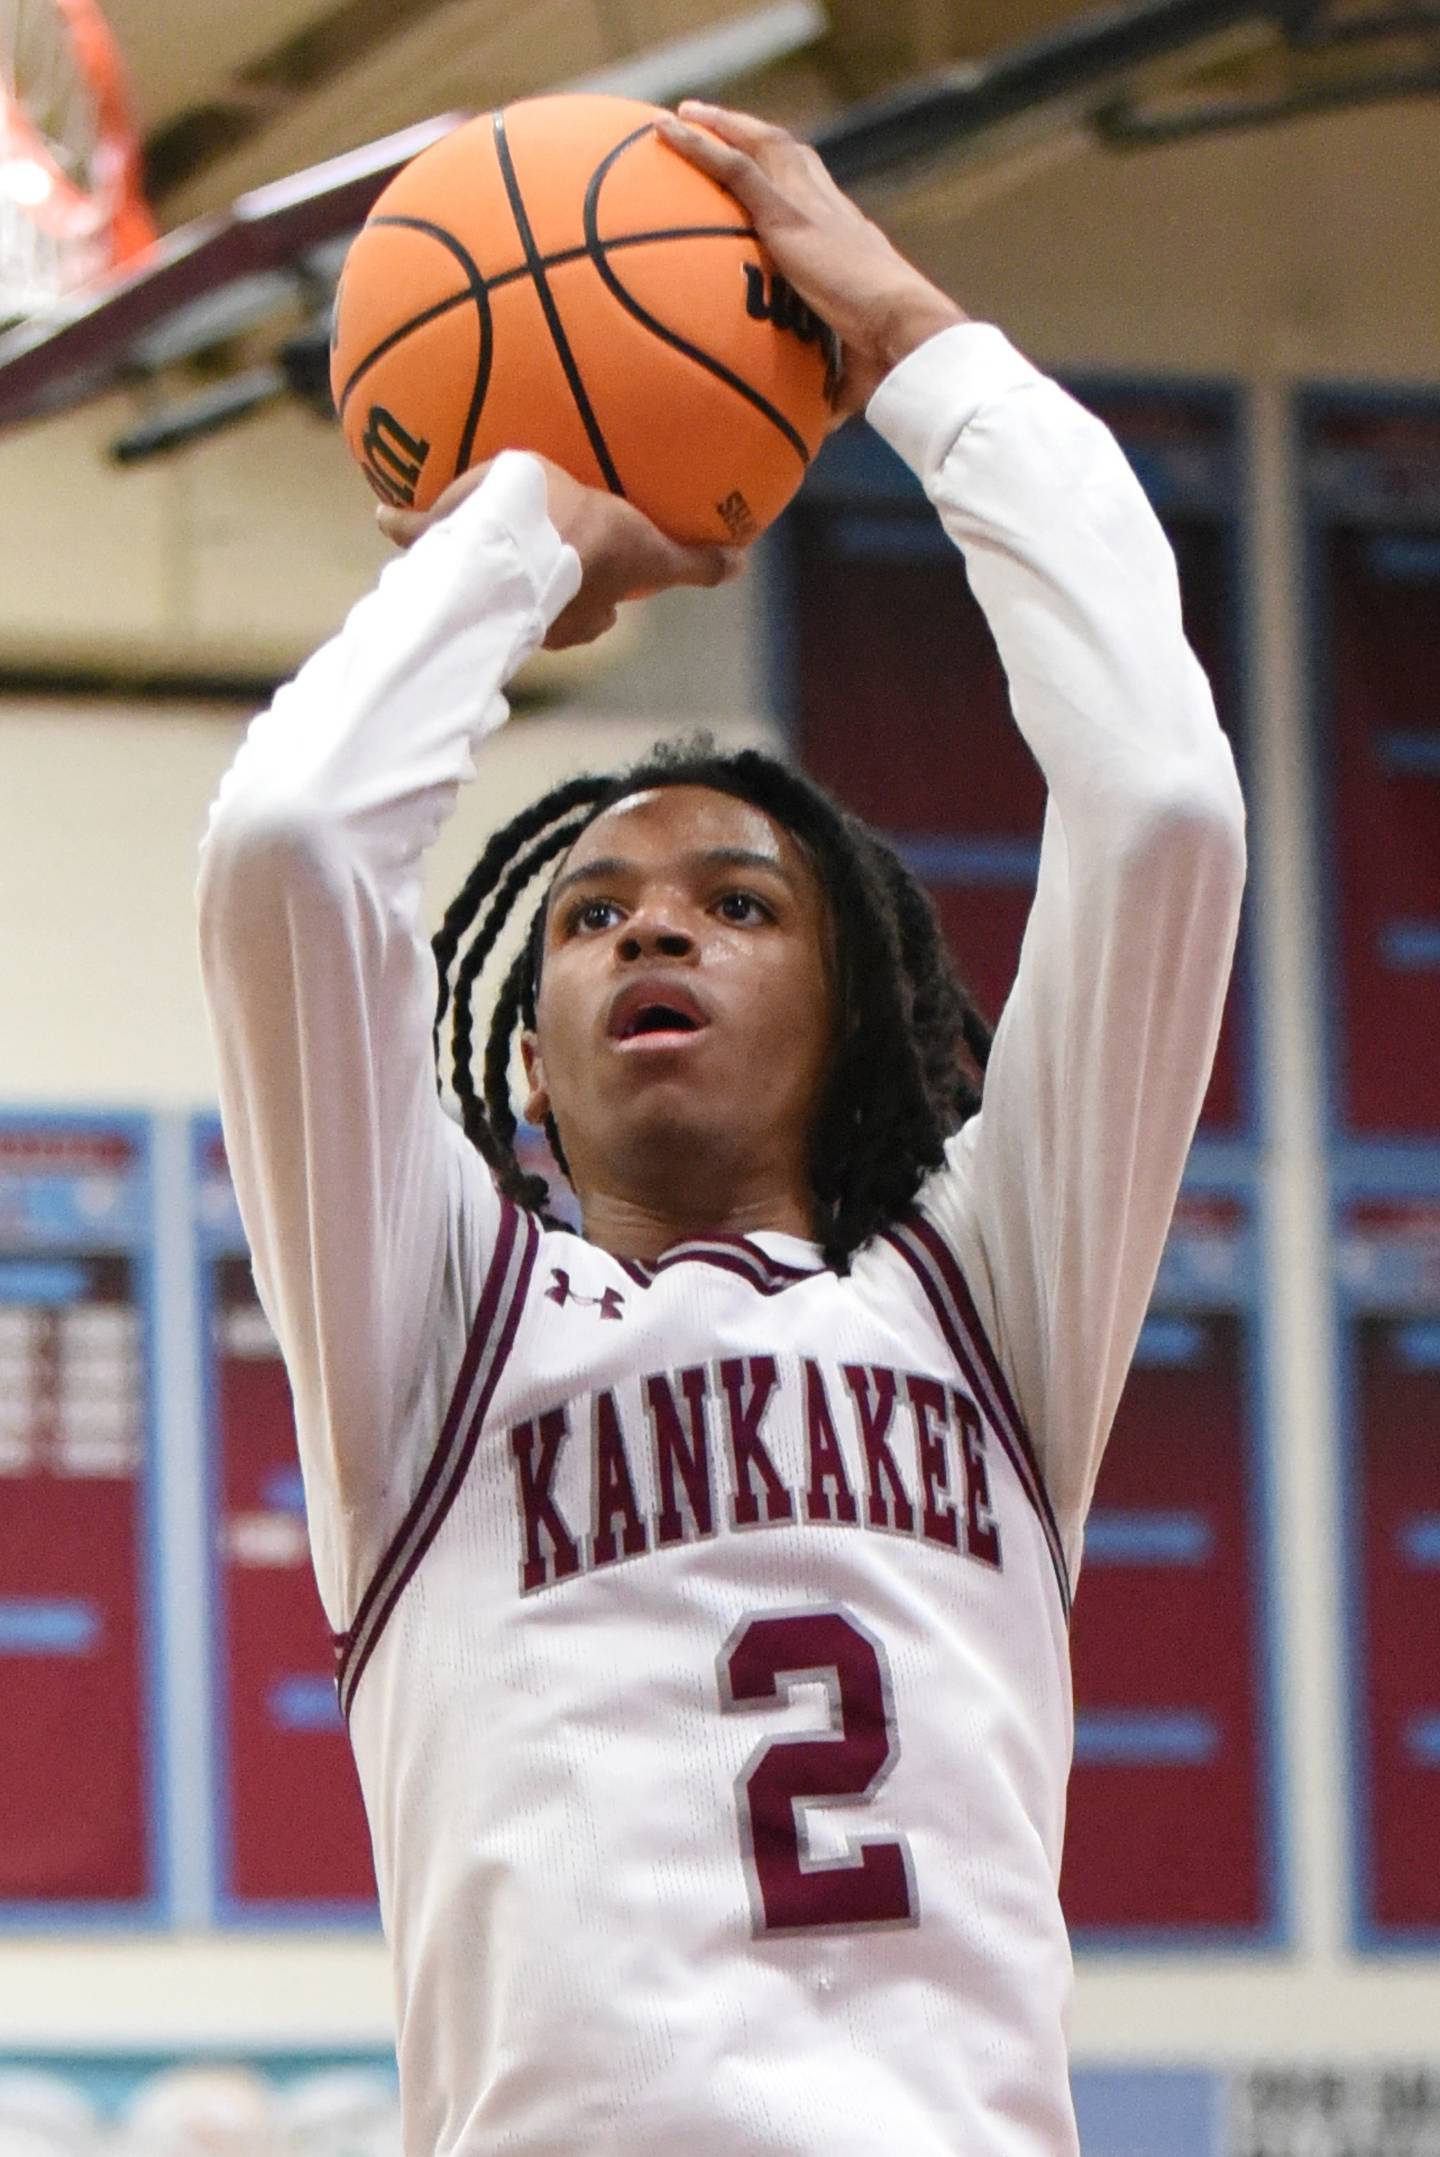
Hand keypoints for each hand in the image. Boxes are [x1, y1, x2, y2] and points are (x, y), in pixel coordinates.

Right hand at [376, 455, 743, 648]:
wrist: (517, 534)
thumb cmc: (586, 544)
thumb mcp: (650, 545)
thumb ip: (695, 561)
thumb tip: (744, 565)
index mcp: (580, 613)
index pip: (597, 611)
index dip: (602, 597)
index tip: (596, 575)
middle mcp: (532, 616)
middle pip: (540, 602)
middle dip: (539, 584)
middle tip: (536, 551)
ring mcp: (482, 589)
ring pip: (478, 573)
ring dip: (471, 557)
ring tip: (460, 526)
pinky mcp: (439, 559)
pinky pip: (418, 540)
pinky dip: (405, 528)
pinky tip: (387, 512)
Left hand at [655, 102, 968, 421]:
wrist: (906, 336)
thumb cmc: (890, 365)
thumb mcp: (851, 381)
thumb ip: (825, 392)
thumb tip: (807, 433)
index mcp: (848, 244)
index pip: (817, 201)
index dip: (792, 183)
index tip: (767, 179)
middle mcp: (831, 213)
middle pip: (790, 158)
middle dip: (753, 136)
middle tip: (713, 127)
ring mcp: (811, 210)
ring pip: (764, 147)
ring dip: (723, 127)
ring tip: (681, 118)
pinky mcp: (790, 218)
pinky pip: (735, 169)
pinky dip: (700, 147)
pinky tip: (666, 132)